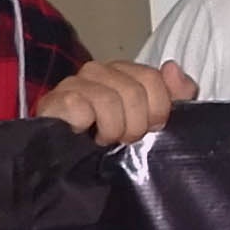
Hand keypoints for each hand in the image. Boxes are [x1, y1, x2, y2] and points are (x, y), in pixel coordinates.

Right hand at [36, 58, 192, 144]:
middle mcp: (98, 71)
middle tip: (125, 138)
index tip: (150, 128)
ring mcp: (73, 83)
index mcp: (124, 71)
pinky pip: (80, 108)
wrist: (69, 162)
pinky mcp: (54, 100)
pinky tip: (82, 134)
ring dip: (112, 130)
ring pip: (109, 100)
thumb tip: (171, 67)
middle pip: (133, 91)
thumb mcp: (153, 119)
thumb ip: (175, 94)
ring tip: (105, 139)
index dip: (157, 109)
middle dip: (136, 125)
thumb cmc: (113, 138)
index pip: (152, 78)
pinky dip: (86, 127)